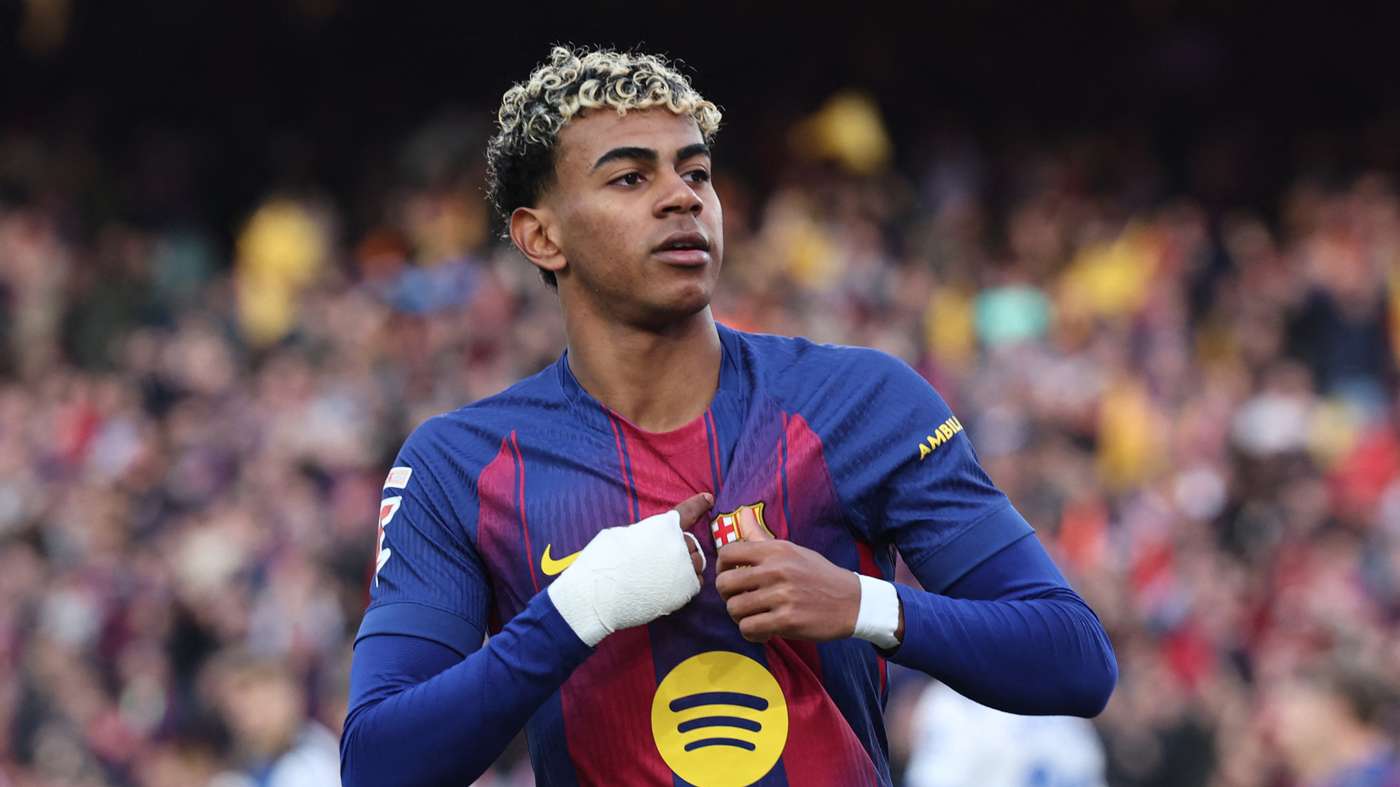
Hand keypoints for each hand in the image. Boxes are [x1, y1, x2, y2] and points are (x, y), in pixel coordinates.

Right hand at [547, 492, 713, 646]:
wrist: (601, 594)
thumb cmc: (605, 562)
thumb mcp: (622, 534)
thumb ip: (646, 532)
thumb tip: (652, 539)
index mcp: (663, 526)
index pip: (687, 511)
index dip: (698, 504)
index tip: (708, 499)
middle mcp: (679, 544)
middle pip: (691, 543)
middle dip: (681, 549)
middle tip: (660, 561)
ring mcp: (685, 567)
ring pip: (697, 563)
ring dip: (686, 566)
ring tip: (664, 576)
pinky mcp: (686, 589)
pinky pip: (696, 582)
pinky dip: (687, 583)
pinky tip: (670, 587)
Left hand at [715, 513, 861, 642]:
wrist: (851, 601)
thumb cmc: (817, 574)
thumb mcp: (791, 550)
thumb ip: (761, 537)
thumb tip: (741, 514)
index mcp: (775, 550)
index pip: (728, 553)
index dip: (721, 567)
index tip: (732, 576)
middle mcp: (776, 570)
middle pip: (725, 583)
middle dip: (727, 595)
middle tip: (740, 599)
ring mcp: (782, 595)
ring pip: (734, 608)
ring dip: (739, 616)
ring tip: (753, 616)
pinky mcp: (787, 620)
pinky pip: (749, 629)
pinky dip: (752, 633)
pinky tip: (764, 630)